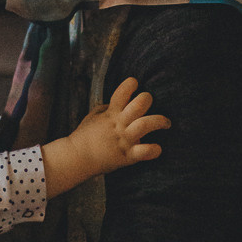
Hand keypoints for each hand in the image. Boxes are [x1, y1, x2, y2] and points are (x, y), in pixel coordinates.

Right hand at [40, 77, 169, 196]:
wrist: (76, 158)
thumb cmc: (84, 137)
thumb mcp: (92, 117)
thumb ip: (106, 108)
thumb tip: (118, 103)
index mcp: (110, 114)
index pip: (122, 92)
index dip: (130, 84)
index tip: (134, 84)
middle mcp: (119, 125)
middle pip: (139, 105)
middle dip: (147, 99)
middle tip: (149, 103)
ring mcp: (124, 140)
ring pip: (145, 125)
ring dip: (159, 121)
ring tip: (166, 123)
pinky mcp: (126, 156)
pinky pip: (144, 152)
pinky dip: (153, 150)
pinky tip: (157, 149)